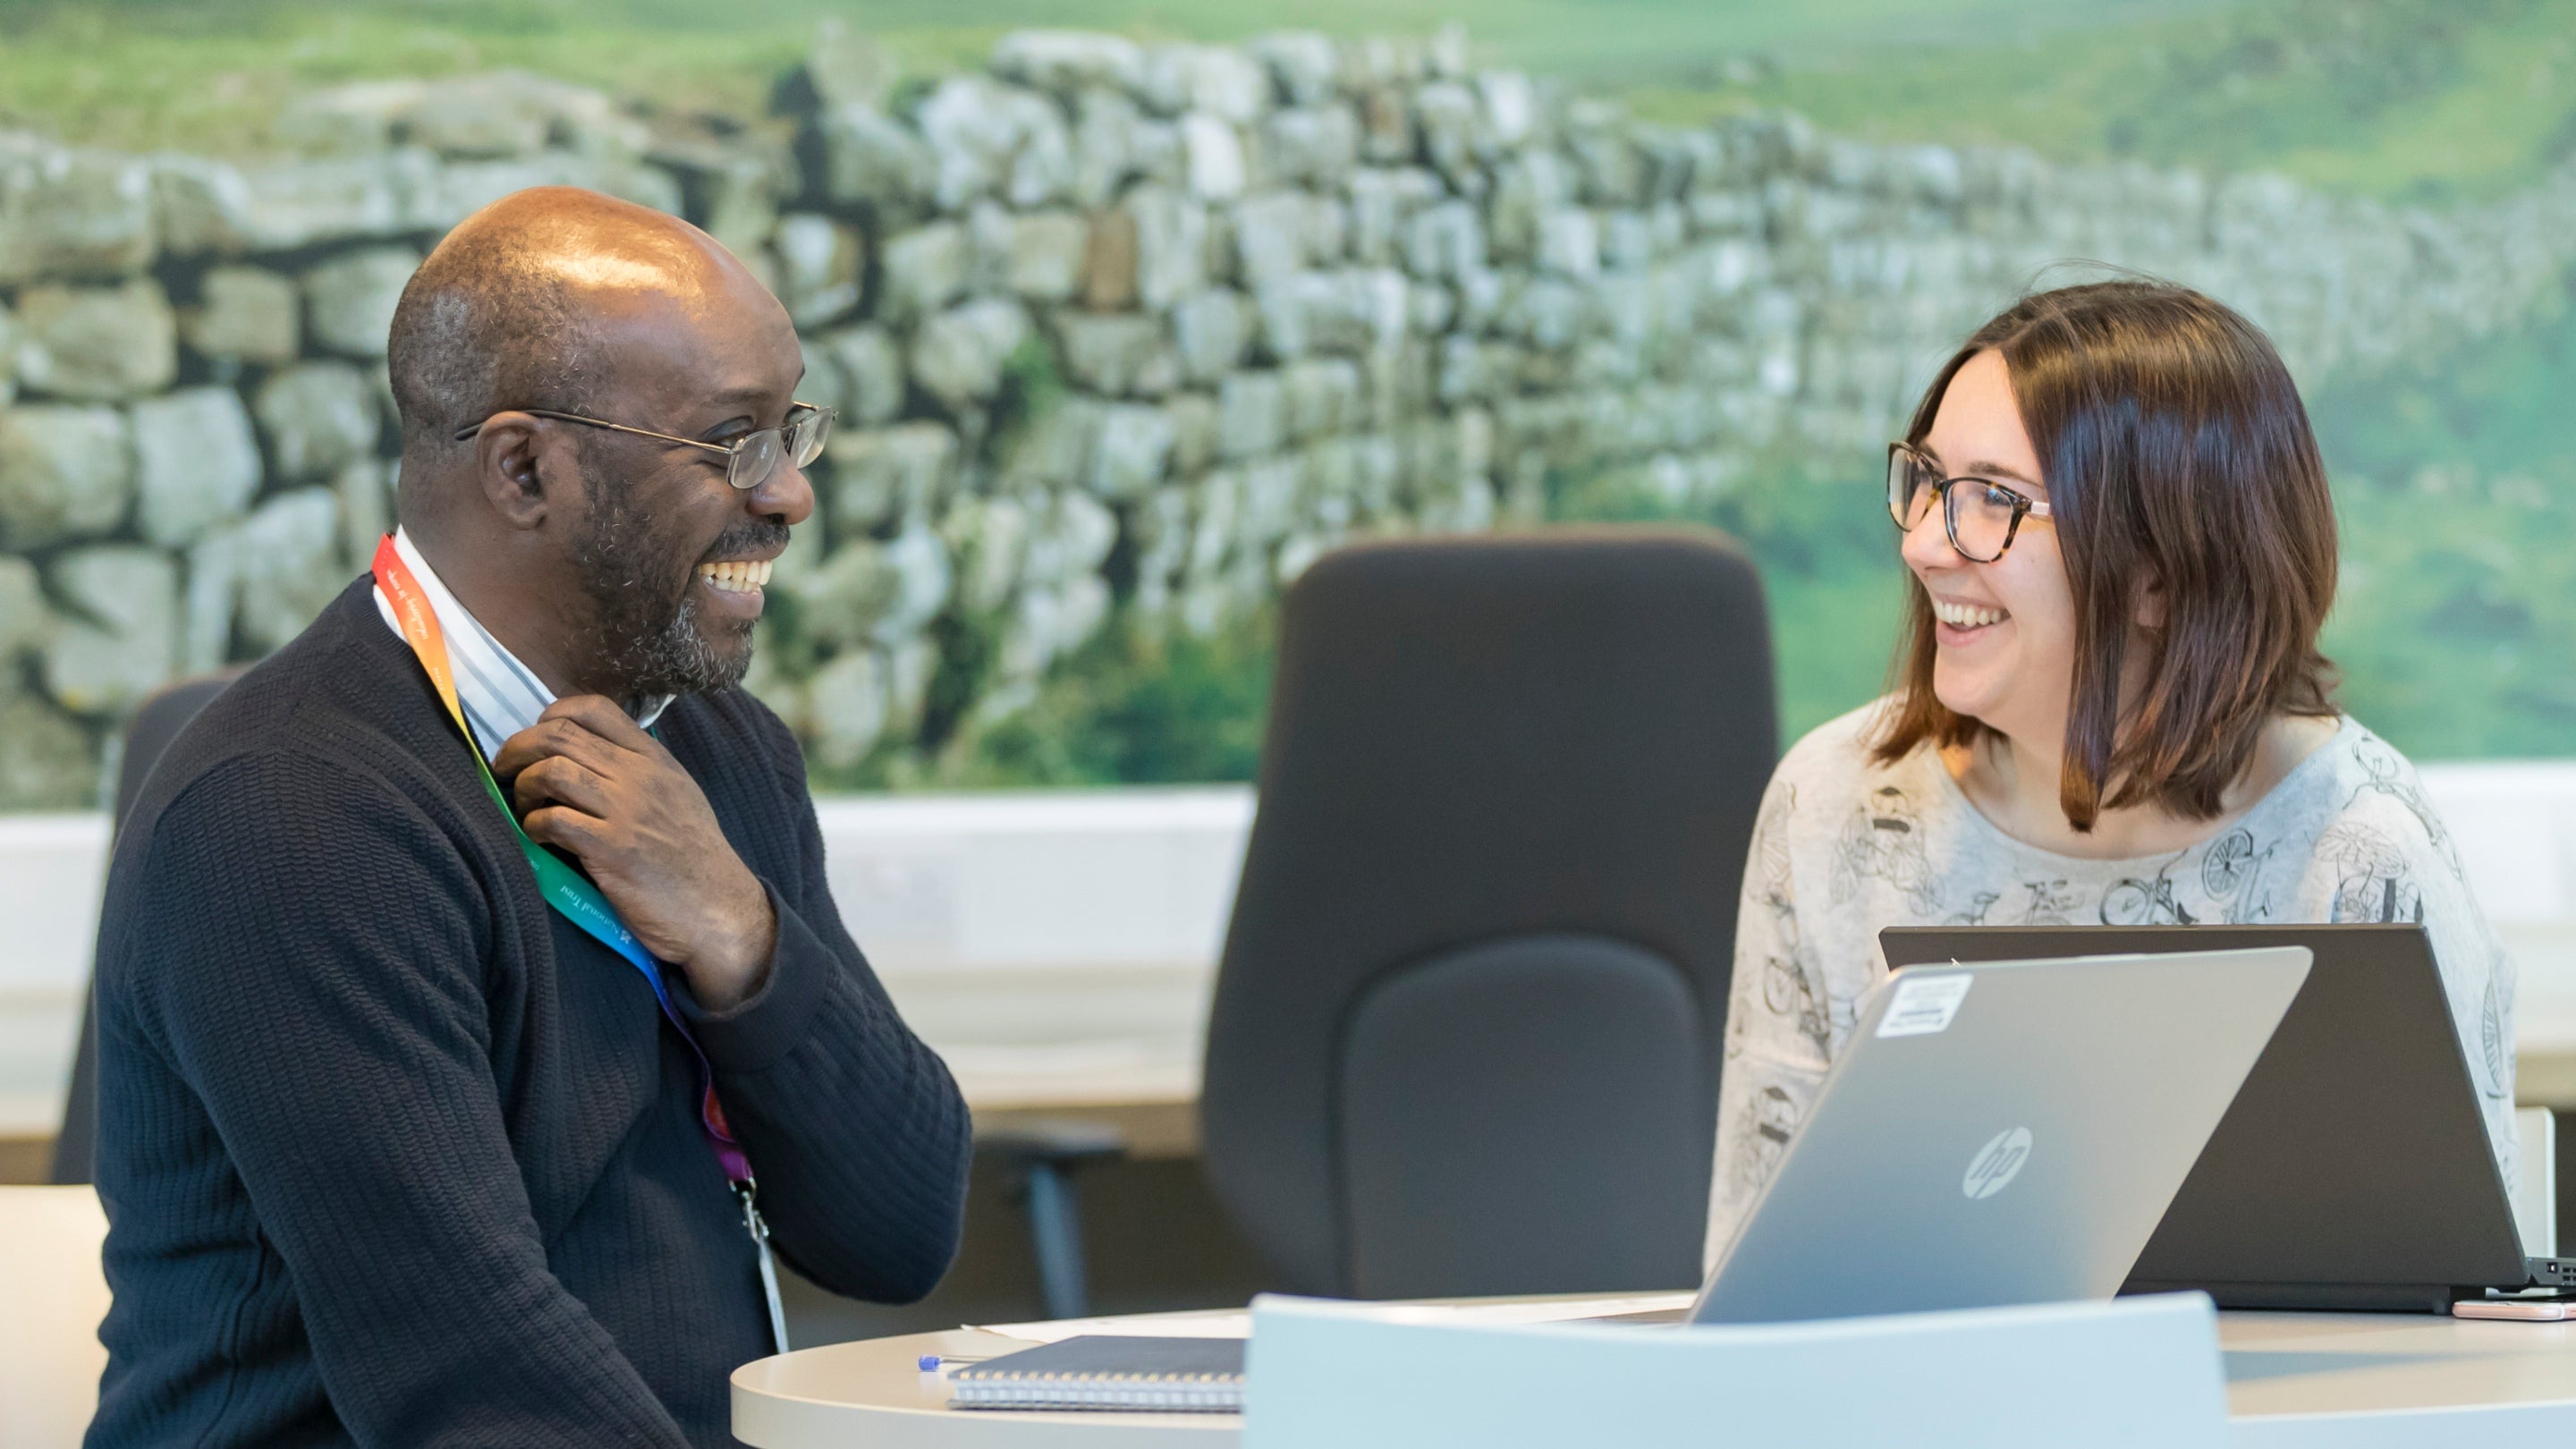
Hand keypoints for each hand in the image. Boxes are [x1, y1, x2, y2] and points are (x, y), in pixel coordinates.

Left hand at [493, 696, 776, 1010]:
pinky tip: (539, 837)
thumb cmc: (694, 858)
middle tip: (506, 769)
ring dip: (523, 787)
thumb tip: (589, 758)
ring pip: (550, 771)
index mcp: (655, 759)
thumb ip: (641, 771)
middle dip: (518, 749)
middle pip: (559, 735)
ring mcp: (626, 811)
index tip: (538, 739)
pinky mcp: (612, 849)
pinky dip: (533, 826)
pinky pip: (553, 820)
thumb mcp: (679, 795)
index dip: (552, 716)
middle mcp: (640, 776)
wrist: (718, 909)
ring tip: (524, 807)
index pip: (594, 708)